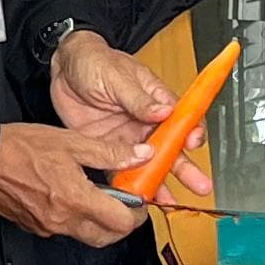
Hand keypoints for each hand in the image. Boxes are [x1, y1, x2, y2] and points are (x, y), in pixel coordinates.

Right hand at [0, 120, 151, 244]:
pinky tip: (70, 196)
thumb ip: (110, 152)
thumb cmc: (20, 148)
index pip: (121, 223)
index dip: (138, 213)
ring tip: (97, 196)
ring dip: (98, 222)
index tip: (139, 200)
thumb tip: (140, 156)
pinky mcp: (33, 227)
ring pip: (85, 235)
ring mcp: (47, 227)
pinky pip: (63, 230)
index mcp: (76, 199)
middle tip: (124, 204)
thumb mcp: (72, 141)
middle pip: (106, 238)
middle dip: (121, 224)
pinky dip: (75, 219)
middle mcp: (63, 220)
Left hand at [53, 30, 209, 202]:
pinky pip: (121, 171)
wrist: (64, 69)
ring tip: (171, 203)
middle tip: (200, 185)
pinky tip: (136, 201)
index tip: (193, 143)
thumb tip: (164, 111)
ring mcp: (128, 138)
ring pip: (149, 165)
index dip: (191, 133)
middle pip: (171, 149)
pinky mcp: (108, 149)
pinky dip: (129, 187)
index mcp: (155, 101)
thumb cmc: (96, 62)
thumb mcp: (118, 76)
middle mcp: (146, 123)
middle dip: (185, 168)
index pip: (182, 119)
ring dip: (160, 184)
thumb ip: (139, 98)